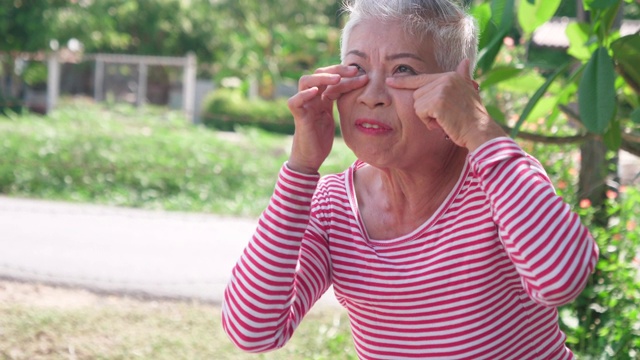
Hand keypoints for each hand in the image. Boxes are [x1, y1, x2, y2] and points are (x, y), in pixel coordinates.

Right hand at [287, 65, 367, 173]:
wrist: (311, 158)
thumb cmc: (323, 140)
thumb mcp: (337, 118)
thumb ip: (343, 104)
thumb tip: (363, 94)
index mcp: (321, 98)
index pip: (331, 77)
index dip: (345, 73)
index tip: (361, 74)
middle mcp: (311, 98)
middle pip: (319, 73)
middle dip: (336, 70)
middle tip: (354, 71)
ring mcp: (303, 106)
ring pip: (305, 82)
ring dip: (321, 78)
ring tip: (337, 79)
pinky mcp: (298, 117)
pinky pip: (295, 101)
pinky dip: (303, 95)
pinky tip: (316, 92)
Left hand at [386, 59, 505, 151]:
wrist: (479, 131)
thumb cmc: (472, 117)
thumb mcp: (468, 92)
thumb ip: (463, 77)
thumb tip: (465, 61)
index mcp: (450, 76)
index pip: (421, 78)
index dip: (404, 82)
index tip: (389, 81)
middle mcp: (445, 79)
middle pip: (417, 95)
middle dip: (426, 110)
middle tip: (443, 116)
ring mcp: (441, 89)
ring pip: (417, 105)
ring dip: (427, 117)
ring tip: (444, 120)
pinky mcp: (437, 101)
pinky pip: (420, 112)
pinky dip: (428, 122)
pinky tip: (442, 123)